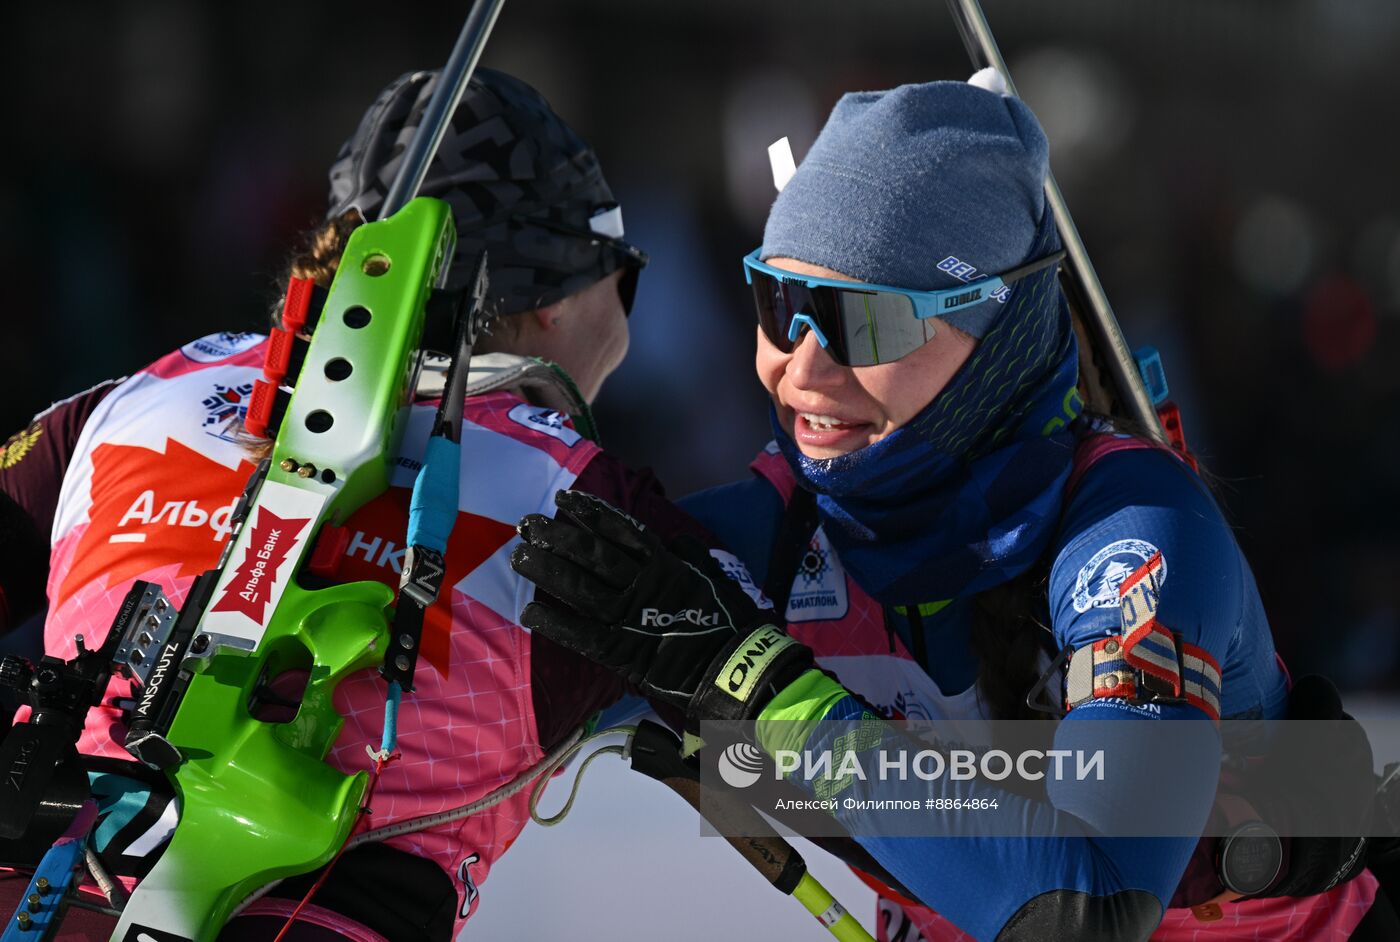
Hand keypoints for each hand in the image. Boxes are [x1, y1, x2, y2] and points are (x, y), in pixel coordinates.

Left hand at [509, 490, 811, 722]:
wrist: (734, 668)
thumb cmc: (730, 622)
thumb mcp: (716, 577)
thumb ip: (692, 556)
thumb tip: (676, 540)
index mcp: (665, 565)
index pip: (621, 531)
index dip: (592, 513)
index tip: (565, 499)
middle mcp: (641, 585)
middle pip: (592, 554)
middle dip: (558, 537)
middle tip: (528, 524)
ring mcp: (628, 617)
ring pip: (581, 588)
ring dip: (548, 571)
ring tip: (521, 556)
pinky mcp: (620, 651)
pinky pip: (581, 634)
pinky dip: (555, 623)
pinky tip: (529, 613)